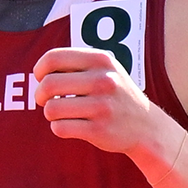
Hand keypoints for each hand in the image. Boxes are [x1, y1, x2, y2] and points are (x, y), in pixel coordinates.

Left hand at [31, 47, 170, 156]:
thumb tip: (39, 72)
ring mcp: (102, 106)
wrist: (147, 127)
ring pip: (51, 109)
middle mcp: (104, 80)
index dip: (40, 70)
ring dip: (50, 113)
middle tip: (46, 101)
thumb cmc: (113, 95)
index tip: (42, 79)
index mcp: (101, 60)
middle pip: (47, 84)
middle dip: (40, 95)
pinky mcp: (99, 129)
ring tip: (62, 114)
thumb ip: (74, 64)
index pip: (53, 58)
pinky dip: (58, 128)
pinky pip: (59, 128)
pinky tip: (71, 126)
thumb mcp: (104, 69)